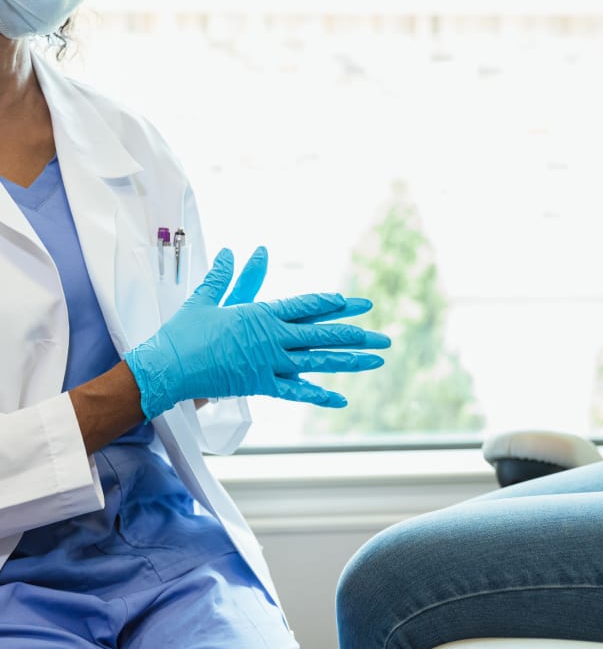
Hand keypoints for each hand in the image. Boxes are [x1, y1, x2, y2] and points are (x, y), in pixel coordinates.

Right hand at [125, 247, 390, 419]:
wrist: (168, 368)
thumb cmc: (184, 333)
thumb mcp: (205, 300)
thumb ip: (224, 277)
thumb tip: (232, 253)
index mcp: (261, 314)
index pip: (306, 306)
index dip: (332, 304)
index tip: (355, 302)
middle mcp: (272, 338)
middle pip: (323, 334)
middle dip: (356, 334)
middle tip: (383, 336)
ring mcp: (270, 363)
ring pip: (318, 362)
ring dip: (350, 362)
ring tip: (376, 361)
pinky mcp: (261, 385)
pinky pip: (296, 392)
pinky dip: (319, 396)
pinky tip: (342, 400)